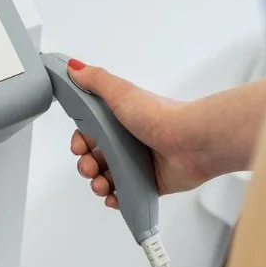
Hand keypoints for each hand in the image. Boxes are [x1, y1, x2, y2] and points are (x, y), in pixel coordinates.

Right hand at [65, 59, 216, 205]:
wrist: (191, 142)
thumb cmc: (159, 116)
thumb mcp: (121, 92)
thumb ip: (95, 80)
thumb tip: (74, 68)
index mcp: (120, 120)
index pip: (90, 134)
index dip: (80, 142)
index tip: (79, 146)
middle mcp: (128, 141)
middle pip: (95, 158)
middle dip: (86, 165)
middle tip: (90, 167)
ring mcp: (138, 164)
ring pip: (107, 178)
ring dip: (97, 184)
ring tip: (102, 184)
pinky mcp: (149, 182)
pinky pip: (126, 195)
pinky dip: (115, 198)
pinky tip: (112, 197)